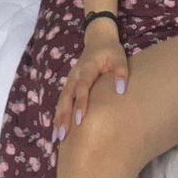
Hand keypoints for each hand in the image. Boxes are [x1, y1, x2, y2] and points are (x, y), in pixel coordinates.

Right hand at [52, 27, 128, 142]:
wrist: (98, 39)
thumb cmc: (111, 51)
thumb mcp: (119, 57)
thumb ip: (121, 72)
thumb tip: (121, 91)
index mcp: (86, 68)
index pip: (82, 87)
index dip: (80, 102)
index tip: (80, 119)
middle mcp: (74, 76)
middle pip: (66, 97)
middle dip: (64, 116)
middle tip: (63, 135)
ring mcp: (70, 80)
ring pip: (61, 101)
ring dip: (58, 118)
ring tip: (57, 137)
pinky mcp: (69, 85)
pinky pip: (62, 101)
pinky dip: (58, 115)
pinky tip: (57, 130)